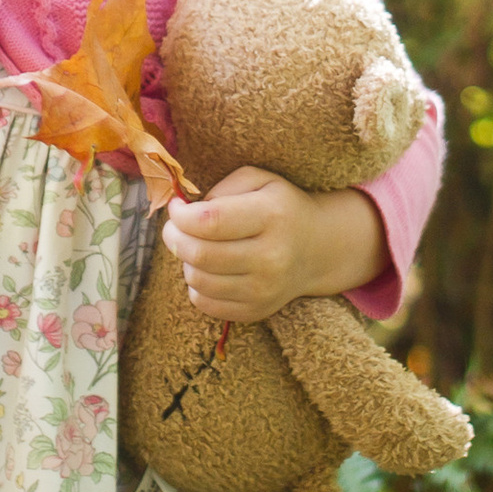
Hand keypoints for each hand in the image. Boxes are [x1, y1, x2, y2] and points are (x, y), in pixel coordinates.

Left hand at [161, 167, 384, 323]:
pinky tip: (208, 269)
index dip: (181, 215)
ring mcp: (265, 289)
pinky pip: (205, 303)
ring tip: (196, 247)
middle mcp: (272, 257)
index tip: (177, 208)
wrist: (318, 248)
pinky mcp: (256, 311)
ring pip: (198, 280)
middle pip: (200, 253)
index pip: (209, 221)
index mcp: (272, 216)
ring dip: (186, 261)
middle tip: (175, 228)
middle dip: (175, 238)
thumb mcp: (259, 180)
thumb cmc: (280, 207)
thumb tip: (187, 212)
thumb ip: (222, 188)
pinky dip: (197, 285)